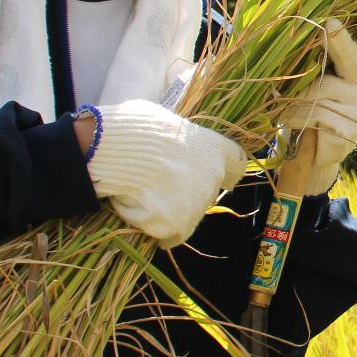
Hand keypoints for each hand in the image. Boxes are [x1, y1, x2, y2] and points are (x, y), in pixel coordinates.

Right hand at [86, 99, 247, 247]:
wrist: (120, 152)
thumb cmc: (135, 128)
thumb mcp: (162, 122)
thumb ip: (175, 139)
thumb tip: (166, 144)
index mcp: (214, 148)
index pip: (236, 164)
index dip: (224, 170)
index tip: (217, 175)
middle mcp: (213, 178)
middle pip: (204, 194)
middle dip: (184, 193)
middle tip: (156, 184)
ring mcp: (196, 205)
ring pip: (184, 216)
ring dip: (166, 211)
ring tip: (140, 195)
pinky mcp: (177, 226)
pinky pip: (165, 234)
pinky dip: (151, 227)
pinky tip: (136, 212)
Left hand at [274, 0, 356, 197]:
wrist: (308, 153)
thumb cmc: (303, 105)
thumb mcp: (305, 79)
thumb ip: (305, 59)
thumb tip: (284, 31)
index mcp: (353, 64)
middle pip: (352, 56)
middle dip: (338, 40)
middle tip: (328, 24)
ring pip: (320, 90)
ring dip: (294, 100)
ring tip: (288, 111)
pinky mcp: (350, 128)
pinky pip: (316, 114)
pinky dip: (296, 118)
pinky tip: (297, 126)